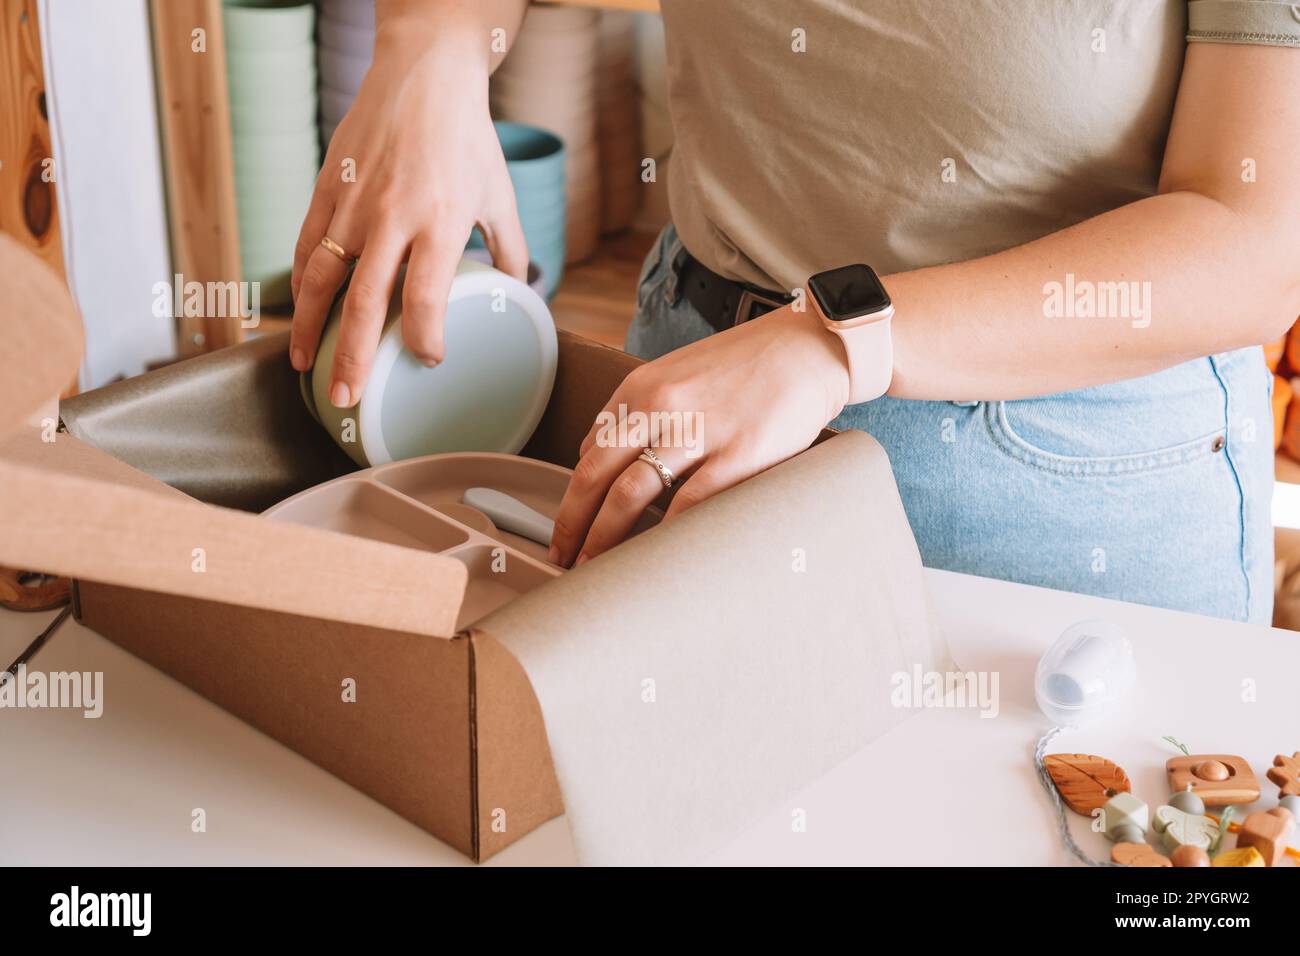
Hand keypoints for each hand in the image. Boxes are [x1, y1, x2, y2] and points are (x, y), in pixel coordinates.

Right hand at [289, 29, 527, 406]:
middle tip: (346, 400)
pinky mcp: (327, 188)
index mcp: (441, 220)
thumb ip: (511, 250)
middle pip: (366, 302)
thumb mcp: (500, 195)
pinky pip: (307, 246)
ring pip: (322, 278)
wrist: (423, 74)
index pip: (426, 296)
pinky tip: (298, 316)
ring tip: (306, 368)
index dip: (424, 337)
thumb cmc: (468, 138)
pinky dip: (299, 285)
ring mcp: (354, 203)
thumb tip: (522, 295)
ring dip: (310, 328)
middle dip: (354, 357)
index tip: (428, 360)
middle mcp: (392, 217)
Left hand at [549, 304, 851, 566]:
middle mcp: (661, 406)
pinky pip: (689, 505)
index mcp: (642, 388)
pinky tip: (654, 559)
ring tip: (595, 570)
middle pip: (595, 475)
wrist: (810, 348)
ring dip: (605, 539)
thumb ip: (645, 414)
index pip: (589, 451)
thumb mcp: (681, 376)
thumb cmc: (749, 365)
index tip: (566, 528)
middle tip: (561, 560)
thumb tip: (612, 462)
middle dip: (572, 525)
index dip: (571, 497)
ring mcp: (698, 431)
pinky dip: (665, 537)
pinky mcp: (738, 454)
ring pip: (630, 494)